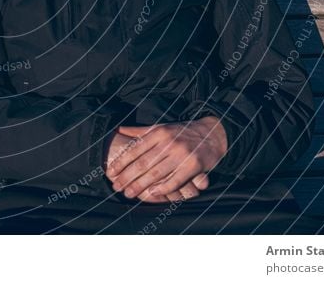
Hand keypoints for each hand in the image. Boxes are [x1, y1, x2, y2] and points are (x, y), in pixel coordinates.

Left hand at [104, 116, 227, 200]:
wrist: (213, 134)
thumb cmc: (182, 132)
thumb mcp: (160, 127)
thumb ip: (139, 131)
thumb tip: (118, 130)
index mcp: (158, 133)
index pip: (135, 149)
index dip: (121, 162)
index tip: (110, 172)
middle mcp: (168, 143)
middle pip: (143, 163)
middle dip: (127, 177)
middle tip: (116, 186)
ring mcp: (181, 154)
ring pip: (156, 173)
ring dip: (140, 186)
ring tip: (128, 193)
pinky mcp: (193, 166)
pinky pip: (175, 181)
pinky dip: (163, 189)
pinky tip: (152, 194)